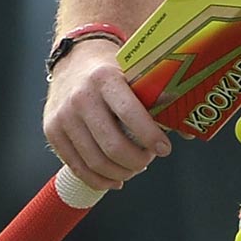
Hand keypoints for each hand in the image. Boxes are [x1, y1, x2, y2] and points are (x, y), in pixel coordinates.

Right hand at [42, 41, 170, 190]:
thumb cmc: (113, 70)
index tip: (165, 149)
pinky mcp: (51, 132)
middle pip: (112, 146)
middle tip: (149, 160)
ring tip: (134, 169)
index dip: (151, 137)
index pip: (130, 114)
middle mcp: (81, 98)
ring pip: (94, 161)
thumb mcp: (134, 73)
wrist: (74, 60)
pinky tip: (114, 180)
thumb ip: (158, 99)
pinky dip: (98, 179)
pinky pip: (76, 166)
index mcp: (106, 79)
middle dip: (137, 161)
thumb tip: (188, 133)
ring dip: (120, 173)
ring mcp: (63, 116)